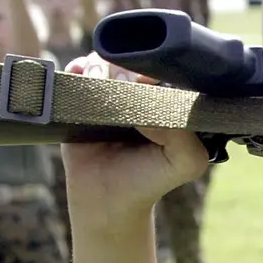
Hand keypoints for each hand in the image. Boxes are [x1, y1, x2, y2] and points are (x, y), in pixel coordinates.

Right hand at [59, 54, 210, 231]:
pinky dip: (77, 69)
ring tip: (98, 85)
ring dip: (99, 66)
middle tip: (120, 86)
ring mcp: (109, 94)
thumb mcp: (186, 161)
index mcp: (168, 99)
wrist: (109, 203)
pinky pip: (77, 70)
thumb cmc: (150, 180)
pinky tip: (81, 80)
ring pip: (103, 60)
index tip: (146, 83)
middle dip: (124, 67)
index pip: (164, 67)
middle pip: (131, 59)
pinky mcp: (81, 100)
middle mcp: (139, 92)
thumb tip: (148, 101)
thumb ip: (184, 132)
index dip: (154, 69)